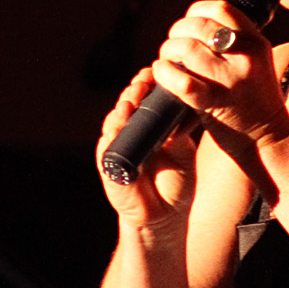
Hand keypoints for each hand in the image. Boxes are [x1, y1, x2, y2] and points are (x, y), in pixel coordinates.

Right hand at [96, 67, 196, 229]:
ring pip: (113, 124)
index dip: (146, 85)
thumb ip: (178, 128)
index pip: (141, 100)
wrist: (167, 214)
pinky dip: (111, 137)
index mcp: (146, 127)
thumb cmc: (175, 180)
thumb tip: (182, 101)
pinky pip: (106, 150)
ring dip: (121, 111)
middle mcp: (129, 134)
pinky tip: (117, 125)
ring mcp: (117, 150)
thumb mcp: (181, 148)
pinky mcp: (109, 170)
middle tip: (143, 81)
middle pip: (125, 106)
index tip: (154, 73)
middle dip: (133, 92)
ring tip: (131, 100)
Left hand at [149, 0, 288, 145]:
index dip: (196, 11)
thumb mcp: (255, 63)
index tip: (187, 26)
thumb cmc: (255, 103)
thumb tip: (197, 26)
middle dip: (176, 32)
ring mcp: (231, 79)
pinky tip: (162, 74)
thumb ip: (234, 44)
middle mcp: (246, 56)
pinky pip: (182, 81)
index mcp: (256, 42)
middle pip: (199, 25)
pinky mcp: (215, 102)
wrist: (268, 140)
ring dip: (167, 52)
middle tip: (172, 47)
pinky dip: (164, 74)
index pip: (221, 8)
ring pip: (186, 48)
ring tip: (166, 63)